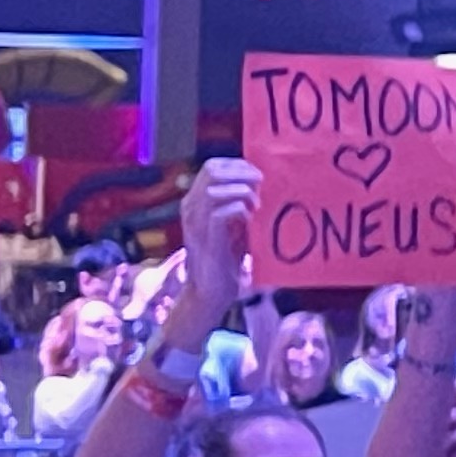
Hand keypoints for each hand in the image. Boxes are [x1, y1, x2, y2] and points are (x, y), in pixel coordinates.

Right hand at [174, 157, 260, 314]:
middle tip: (261, 185)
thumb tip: (264, 183)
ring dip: (242, 191)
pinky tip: (251, 220)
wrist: (210, 291)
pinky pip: (221, 212)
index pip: (212, 166)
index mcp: (196, 200)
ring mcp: (196, 221)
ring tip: (257, 204)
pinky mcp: (205, 237)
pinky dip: (241, 210)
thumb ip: (241, 203)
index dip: (238, 165)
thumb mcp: (233, 223)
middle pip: (212, 170)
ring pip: (215, 188)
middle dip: (242, 172)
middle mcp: (191, 206)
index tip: (259, 175)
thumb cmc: (226, 257)